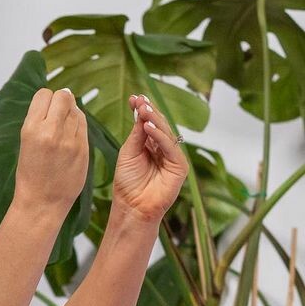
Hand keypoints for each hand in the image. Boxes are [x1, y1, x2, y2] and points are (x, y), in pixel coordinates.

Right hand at [13, 87, 89, 216]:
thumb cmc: (31, 175)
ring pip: (76, 109)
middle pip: (63, 96)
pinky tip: (70, 139)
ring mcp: (69, 139)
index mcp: (31, 129)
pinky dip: (78, 127)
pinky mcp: (83, 148)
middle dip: (61, 102)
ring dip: (71, 114)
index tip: (45, 109)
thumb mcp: (27, 144)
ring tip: (62, 131)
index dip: (46, 100)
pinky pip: (83, 124)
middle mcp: (51, 131)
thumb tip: (59, 100)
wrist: (41, 203)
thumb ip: (41, 121)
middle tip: (57, 115)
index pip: (44, 94)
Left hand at [111, 94, 189, 222]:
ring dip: (154, 120)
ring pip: (166, 133)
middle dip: (149, 111)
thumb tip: (141, 112)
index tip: (134, 98)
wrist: (132, 207)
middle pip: (159, 125)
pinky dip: (160, 136)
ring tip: (143, 109)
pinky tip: (148, 127)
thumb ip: (136, 135)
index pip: (148, 124)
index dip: (143, 110)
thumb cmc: (127, 183)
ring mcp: (172, 157)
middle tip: (140, 99)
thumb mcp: (128, 154)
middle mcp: (162, 149)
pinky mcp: (179, 166)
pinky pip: (170, 147)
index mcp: (150, 146)